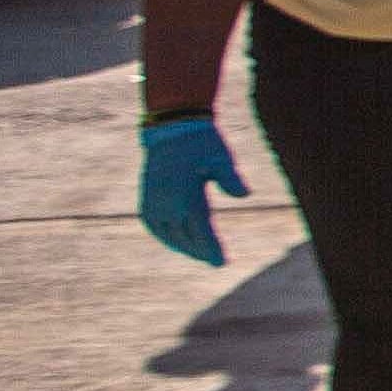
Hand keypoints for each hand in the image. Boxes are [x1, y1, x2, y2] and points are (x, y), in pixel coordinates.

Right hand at [138, 112, 246, 263]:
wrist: (172, 127)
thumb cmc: (202, 142)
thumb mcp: (222, 158)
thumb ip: (232, 179)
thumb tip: (245, 195)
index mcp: (186, 198)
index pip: (201, 233)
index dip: (212, 250)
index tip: (221, 263)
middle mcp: (167, 204)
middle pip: (184, 238)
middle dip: (200, 251)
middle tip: (216, 261)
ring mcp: (153, 201)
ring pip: (166, 234)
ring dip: (182, 246)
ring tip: (199, 253)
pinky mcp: (146, 196)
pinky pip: (152, 224)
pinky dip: (164, 235)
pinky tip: (174, 239)